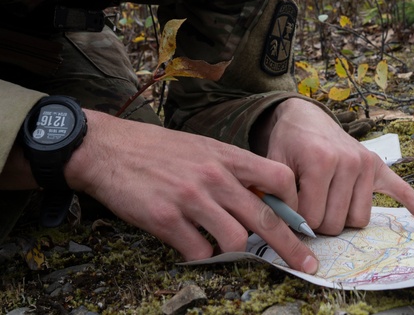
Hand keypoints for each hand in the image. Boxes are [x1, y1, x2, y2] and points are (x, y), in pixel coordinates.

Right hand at [64, 110, 318, 272]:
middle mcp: (215, 176)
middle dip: (290, 247)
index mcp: (226, 156)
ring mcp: (191, 198)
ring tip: (221, 246)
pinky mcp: (166, 219)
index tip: (298, 221)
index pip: (279, 178)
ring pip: (235, 240)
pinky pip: (199, 252)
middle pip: (266, 218)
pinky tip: (190, 246)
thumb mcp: (202, 147)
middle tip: (305, 265)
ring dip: (234, 251)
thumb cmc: (157, 150)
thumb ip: (231, 169)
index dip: (293, 202)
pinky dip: (200, 256)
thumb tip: (260, 199)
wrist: (108, 149)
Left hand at [254, 98, 413, 235]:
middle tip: (308, 203)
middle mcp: (350, 162)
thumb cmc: (288, 145)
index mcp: (321, 161)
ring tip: (329, 199)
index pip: (312, 218)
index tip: (289, 207)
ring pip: (360, 220)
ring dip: (344, 218)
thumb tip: (291, 230)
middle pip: (338, 223)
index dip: (297, 219)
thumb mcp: (274, 166)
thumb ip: (279, 197)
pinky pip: (403, 192)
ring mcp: (367, 164)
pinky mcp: (379, 168)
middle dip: (320, 222)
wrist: (305, 117)